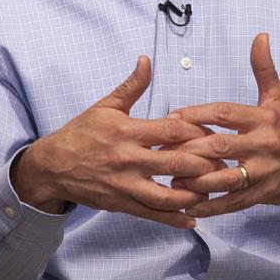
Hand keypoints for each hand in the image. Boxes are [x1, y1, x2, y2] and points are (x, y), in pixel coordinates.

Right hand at [12, 57, 226, 228]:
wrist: (52, 166)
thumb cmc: (81, 133)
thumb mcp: (105, 106)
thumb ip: (131, 86)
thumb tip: (147, 60)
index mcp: (126, 131)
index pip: (169, 131)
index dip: (196, 133)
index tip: (214, 134)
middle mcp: (127, 159)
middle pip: (173, 164)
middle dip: (203, 165)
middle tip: (227, 165)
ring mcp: (124, 185)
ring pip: (165, 195)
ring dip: (192, 196)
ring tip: (214, 193)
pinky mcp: (120, 204)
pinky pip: (150, 214)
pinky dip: (173, 219)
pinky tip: (192, 220)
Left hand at [167, 33, 279, 217]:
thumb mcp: (279, 99)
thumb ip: (264, 69)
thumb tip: (260, 36)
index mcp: (265, 118)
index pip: (225, 113)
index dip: (197, 115)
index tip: (171, 117)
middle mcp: (265, 144)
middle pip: (220, 146)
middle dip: (189, 149)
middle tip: (161, 150)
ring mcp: (263, 172)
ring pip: (224, 177)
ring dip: (195, 180)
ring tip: (170, 178)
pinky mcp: (262, 195)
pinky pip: (232, 202)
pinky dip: (209, 205)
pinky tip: (188, 205)